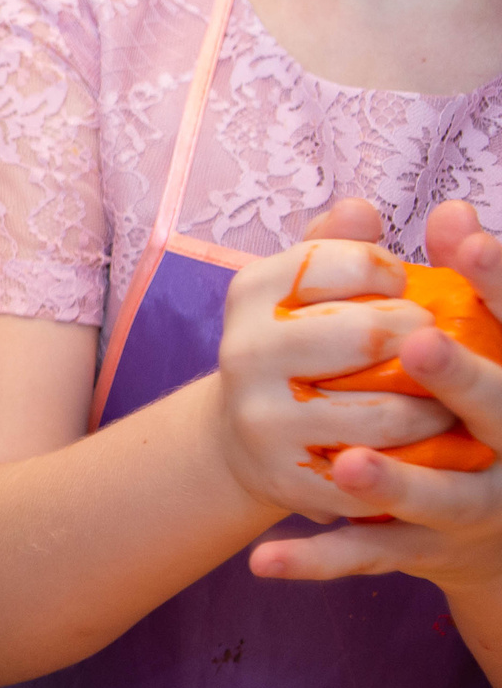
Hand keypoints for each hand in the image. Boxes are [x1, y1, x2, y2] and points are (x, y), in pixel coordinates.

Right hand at [212, 200, 453, 520]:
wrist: (244, 436)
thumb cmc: (297, 344)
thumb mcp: (304, 285)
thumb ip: (337, 243)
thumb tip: (362, 212)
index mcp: (254, 290)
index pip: (357, 262)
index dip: (395, 275)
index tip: (396, 289)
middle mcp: (246, 351)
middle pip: (371, 335)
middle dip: (424, 340)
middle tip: (432, 348)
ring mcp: (262, 418)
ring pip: (386, 412)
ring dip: (434, 408)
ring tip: (444, 404)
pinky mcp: (286, 475)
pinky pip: (377, 470)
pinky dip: (411, 459)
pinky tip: (422, 446)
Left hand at [244, 200, 501, 589]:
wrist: (489, 526)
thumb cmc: (476, 409)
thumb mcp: (479, 347)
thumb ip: (464, 283)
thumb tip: (451, 210)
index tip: (470, 243)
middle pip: (501, 412)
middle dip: (465, 378)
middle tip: (418, 344)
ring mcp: (474, 506)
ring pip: (439, 498)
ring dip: (396, 482)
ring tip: (352, 464)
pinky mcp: (424, 550)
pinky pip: (368, 556)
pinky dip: (317, 559)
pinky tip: (264, 558)